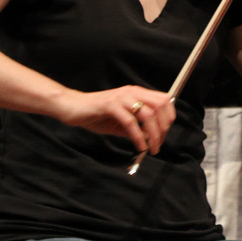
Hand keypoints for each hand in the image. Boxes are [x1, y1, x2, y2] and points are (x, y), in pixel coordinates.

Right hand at [56, 86, 175, 154]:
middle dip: (163, 127)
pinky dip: (138, 136)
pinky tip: (139, 146)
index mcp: (136, 93)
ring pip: (147, 114)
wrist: (73, 107)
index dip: (169, 116)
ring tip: (151, 148)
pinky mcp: (110, 105)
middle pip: (160, 105)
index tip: (165, 133)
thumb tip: (150, 139)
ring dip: (153, 134)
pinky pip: (130, 122)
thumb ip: (135, 128)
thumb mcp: (120, 122)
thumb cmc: (96, 114)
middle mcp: (131, 92)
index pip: (163, 99)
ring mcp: (121, 97)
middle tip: (159, 144)